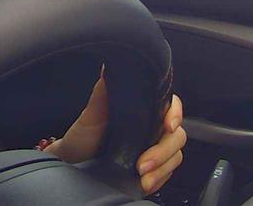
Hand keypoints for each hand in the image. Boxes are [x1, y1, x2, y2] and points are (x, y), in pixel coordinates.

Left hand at [44, 71, 185, 194]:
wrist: (74, 161)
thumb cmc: (82, 135)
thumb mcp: (90, 116)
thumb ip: (102, 95)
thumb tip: (107, 69)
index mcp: (142, 109)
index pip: (171, 105)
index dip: (175, 114)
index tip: (168, 126)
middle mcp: (152, 127)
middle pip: (177, 135)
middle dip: (163, 152)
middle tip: (142, 164)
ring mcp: (154, 148)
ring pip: (175, 156)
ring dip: (162, 169)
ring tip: (143, 178)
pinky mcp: (153, 168)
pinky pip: (168, 173)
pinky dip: (159, 179)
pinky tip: (145, 183)